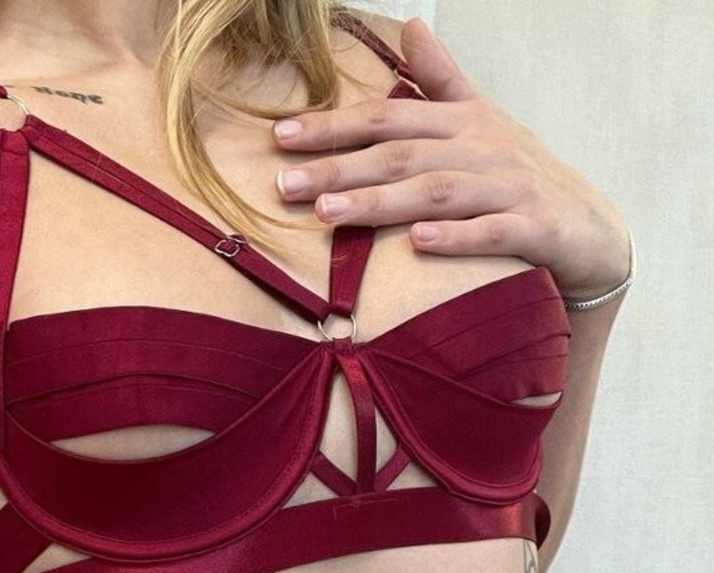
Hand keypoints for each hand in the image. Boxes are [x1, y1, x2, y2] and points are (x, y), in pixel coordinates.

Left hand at [272, 18, 630, 299]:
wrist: (592, 231)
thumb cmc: (521, 178)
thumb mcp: (482, 123)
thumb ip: (443, 80)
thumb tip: (411, 28)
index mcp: (462, 123)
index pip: (388, 118)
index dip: (334, 125)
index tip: (281, 137)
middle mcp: (483, 149)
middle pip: (401, 154)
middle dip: (340, 165)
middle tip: (284, 185)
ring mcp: (510, 188)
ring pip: (438, 192)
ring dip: (381, 202)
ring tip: (329, 211)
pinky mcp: (536, 229)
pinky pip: (493, 233)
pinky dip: (456, 238)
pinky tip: (418, 244)